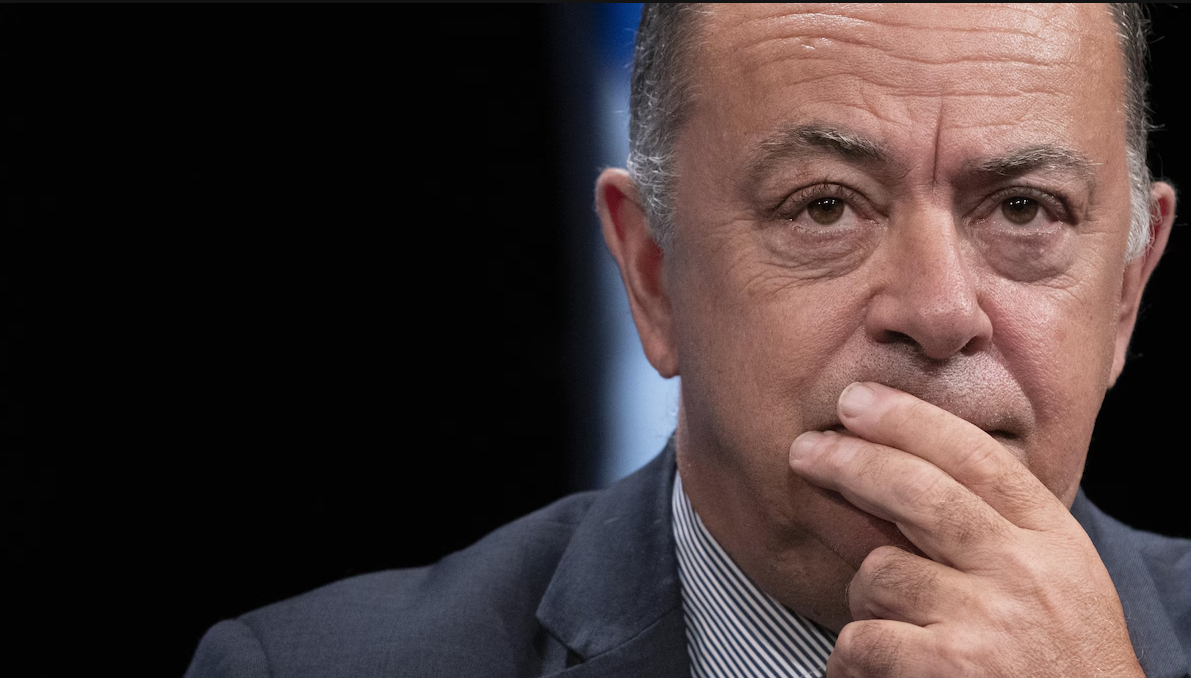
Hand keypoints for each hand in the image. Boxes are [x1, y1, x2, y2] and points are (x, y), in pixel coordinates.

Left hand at [788, 382, 1141, 677]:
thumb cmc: (1059, 666)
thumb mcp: (1056, 583)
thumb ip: (996, 531)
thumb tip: (898, 472)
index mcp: (1053, 540)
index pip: (975, 457)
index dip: (909, 420)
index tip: (858, 400)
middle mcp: (1023, 570)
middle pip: (918, 490)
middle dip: (850, 462)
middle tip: (806, 451)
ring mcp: (988, 617)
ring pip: (879, 573)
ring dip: (865, 599)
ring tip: (886, 627)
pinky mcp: (950, 666)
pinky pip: (862, 638)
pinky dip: (850, 659)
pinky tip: (861, 671)